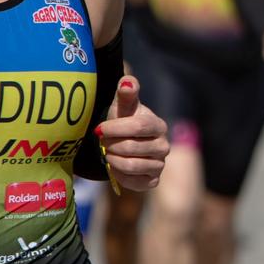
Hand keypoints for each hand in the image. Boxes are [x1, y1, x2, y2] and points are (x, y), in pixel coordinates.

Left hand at [95, 76, 168, 191]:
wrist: (124, 144)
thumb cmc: (123, 121)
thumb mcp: (122, 106)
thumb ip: (126, 93)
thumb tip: (127, 82)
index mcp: (159, 125)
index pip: (140, 126)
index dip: (116, 128)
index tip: (99, 129)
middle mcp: (164, 146)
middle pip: (133, 147)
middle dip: (111, 144)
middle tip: (102, 142)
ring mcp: (160, 165)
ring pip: (132, 165)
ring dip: (113, 160)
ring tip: (107, 153)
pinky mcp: (153, 181)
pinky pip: (134, 182)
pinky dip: (118, 175)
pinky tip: (114, 166)